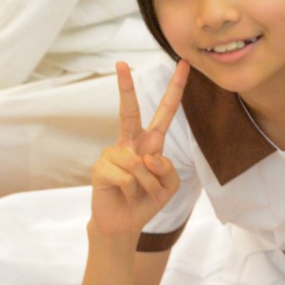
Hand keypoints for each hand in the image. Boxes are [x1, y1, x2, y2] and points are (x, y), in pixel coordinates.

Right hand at [90, 60, 188, 238]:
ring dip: (148, 185)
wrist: (125, 222)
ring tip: (141, 193)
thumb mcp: (170, 184)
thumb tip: (146, 157)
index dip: (176, 89)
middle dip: (126, 87)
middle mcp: (130, 143)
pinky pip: (127, 177)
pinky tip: (126, 195)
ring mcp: (113, 154)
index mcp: (151, 142)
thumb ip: (167, 168)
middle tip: (121, 62)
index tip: (183, 64)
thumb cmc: (147, 199)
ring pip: (139, 163)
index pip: (165, 112)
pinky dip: (134, 191)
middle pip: (130, 112)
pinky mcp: (100, 169)